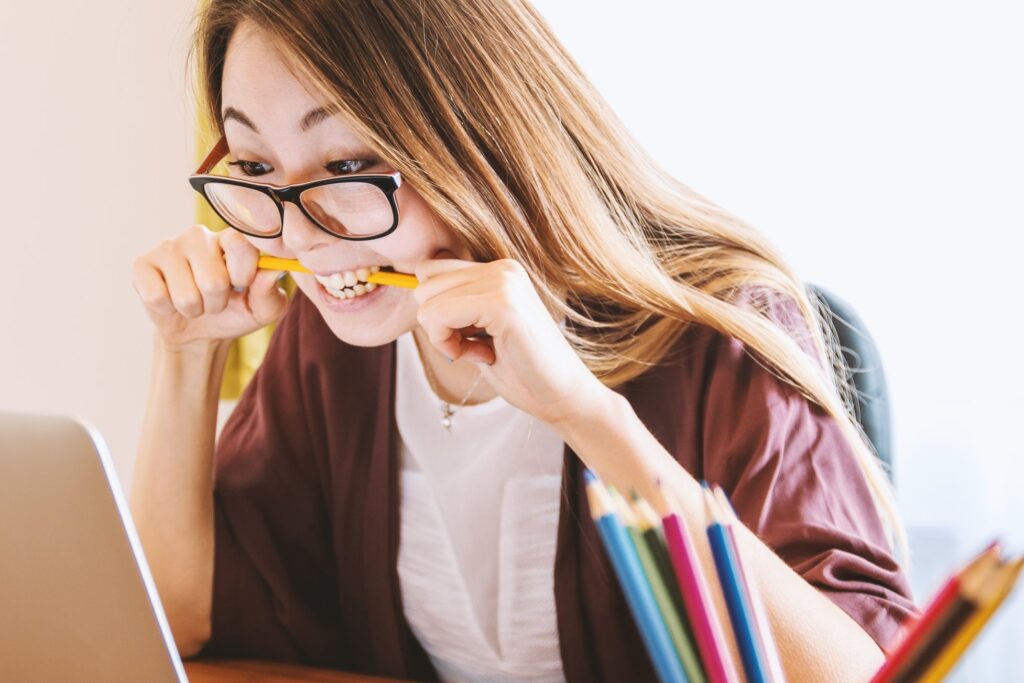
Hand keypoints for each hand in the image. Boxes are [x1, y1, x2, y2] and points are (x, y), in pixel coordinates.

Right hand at [131, 225, 287, 349]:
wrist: (199, 332)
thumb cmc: (235, 312)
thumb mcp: (263, 309)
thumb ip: (271, 291)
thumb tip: (272, 271)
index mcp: (231, 239)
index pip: (240, 244)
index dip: (243, 274)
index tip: (242, 286)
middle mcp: (199, 236)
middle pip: (213, 279)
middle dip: (217, 303)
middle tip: (215, 301)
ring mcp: (168, 247)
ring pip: (186, 294)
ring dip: (194, 309)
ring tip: (195, 303)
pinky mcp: (142, 264)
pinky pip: (157, 296)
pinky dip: (168, 309)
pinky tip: (170, 301)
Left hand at [413, 254, 612, 426]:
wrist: (563, 396)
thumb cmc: (522, 370)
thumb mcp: (480, 329)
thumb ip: (456, 305)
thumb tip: (414, 288)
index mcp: (499, 270)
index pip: (430, 271)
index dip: (436, 311)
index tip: (467, 337)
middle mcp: (502, 268)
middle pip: (424, 284)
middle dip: (437, 324)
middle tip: (473, 347)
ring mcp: (504, 282)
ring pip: (427, 301)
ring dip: (443, 336)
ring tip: (481, 350)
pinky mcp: (502, 304)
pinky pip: (439, 316)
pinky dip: (448, 344)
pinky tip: (481, 356)